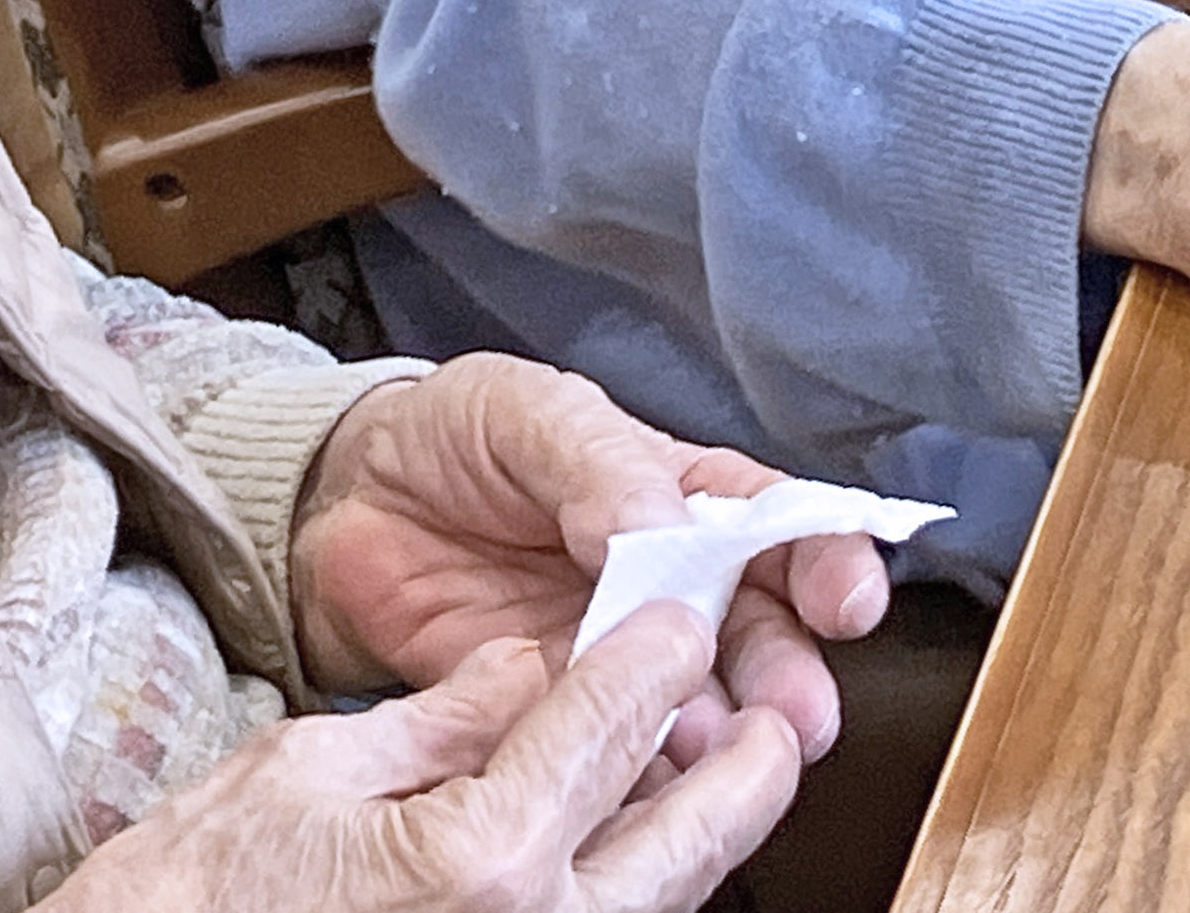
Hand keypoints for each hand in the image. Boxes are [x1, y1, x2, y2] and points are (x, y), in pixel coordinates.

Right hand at [49, 610, 792, 912]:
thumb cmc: (183, 901)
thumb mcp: (307, 771)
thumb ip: (441, 718)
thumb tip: (522, 670)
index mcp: (482, 857)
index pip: (611, 724)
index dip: (654, 654)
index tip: (677, 614)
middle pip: (688, 839)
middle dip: (746, 767)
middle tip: (777, 711)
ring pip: (657, 901)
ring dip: (699, 835)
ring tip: (731, 771)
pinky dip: (629, 885)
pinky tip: (633, 848)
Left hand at [291, 356, 887, 761]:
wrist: (341, 504)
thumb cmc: (452, 436)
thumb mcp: (530, 414)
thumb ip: (599, 464)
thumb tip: (667, 524)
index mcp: (682, 494)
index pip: (779, 525)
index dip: (827, 560)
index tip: (848, 600)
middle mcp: (666, 581)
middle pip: (756, 633)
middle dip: (787, 676)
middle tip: (795, 716)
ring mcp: (609, 653)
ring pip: (693, 702)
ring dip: (716, 733)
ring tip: (712, 752)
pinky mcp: (548, 710)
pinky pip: (605, 748)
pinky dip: (630, 769)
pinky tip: (637, 776)